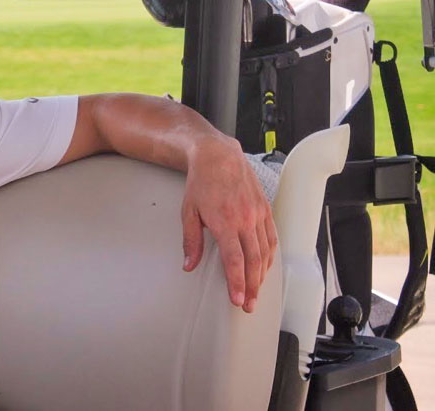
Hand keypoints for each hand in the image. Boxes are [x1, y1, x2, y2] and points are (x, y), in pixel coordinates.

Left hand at [180, 136, 277, 312]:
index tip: (237, 299)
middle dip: (252, 286)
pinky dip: (270, 256)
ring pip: (265, 252)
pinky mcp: (265, 209)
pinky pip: (271, 238)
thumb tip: (188, 265)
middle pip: (253, 261)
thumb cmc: (201, 183)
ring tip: (256, 292)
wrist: (218, 156)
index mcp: (225, 222)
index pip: (234, 260)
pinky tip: (265, 267)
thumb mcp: (188, 211)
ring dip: (262, 275)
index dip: (237, 282)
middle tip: (248, 304)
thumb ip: (191, 241)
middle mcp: (245, 219)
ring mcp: (258, 214)